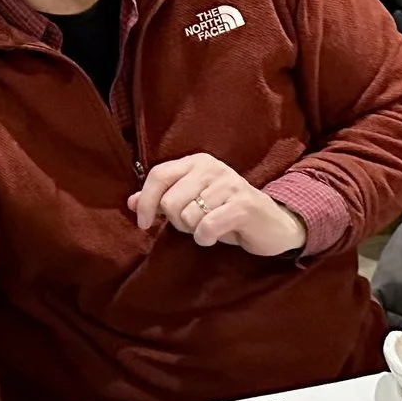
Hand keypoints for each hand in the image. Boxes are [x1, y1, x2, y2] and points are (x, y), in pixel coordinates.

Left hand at [128, 153, 305, 257]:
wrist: (272, 224)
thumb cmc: (226, 213)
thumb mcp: (192, 203)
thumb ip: (161, 199)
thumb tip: (129, 202)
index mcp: (197, 162)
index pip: (158, 176)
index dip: (145, 202)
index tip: (143, 224)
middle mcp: (212, 167)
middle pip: (170, 201)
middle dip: (177, 222)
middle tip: (195, 224)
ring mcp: (229, 184)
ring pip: (188, 216)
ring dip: (195, 231)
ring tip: (210, 227)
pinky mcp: (243, 205)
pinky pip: (206, 226)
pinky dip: (206, 238)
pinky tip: (216, 236)